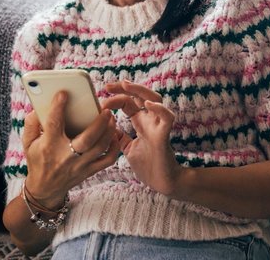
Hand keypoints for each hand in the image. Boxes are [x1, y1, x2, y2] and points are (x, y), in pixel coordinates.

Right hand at [22, 91, 120, 208]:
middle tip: (105, 109)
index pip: (54, 124)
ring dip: (109, 131)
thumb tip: (39, 107)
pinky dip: (114, 147)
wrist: (44, 189)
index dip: (58, 107)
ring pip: (100, 148)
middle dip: (98, 123)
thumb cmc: (37, 160)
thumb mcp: (28, 143)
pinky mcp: (89, 171)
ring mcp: (80, 165)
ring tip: (111, 118)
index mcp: (49, 146)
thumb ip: (31, 124)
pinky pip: (107, 160)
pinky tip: (114, 135)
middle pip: (87, 139)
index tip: (64, 93)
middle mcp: (66, 156)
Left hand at [103, 80, 180, 195]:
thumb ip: (119, 138)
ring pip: (155, 99)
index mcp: (141, 122)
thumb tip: (107, 129)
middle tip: (109, 86)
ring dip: (141, 91)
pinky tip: (148, 105)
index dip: (117, 96)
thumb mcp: (127, 149)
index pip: (129, 102)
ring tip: (127, 86)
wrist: (161, 183)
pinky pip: (167, 118)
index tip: (102, 95)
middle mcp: (150, 121)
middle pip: (141, 95)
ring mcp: (158, 126)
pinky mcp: (164, 136)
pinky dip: (160, 109)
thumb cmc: (147, 166)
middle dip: (126, 88)